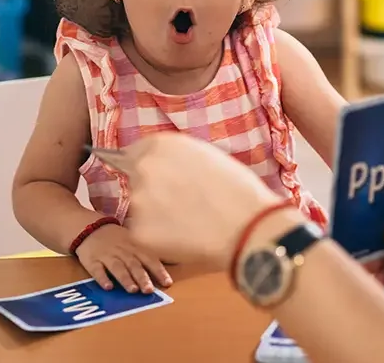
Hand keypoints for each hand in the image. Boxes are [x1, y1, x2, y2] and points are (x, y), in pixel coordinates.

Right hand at [74, 222, 172, 292]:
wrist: (89, 227)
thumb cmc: (115, 239)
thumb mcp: (131, 243)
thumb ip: (143, 256)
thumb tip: (161, 273)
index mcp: (134, 248)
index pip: (149, 259)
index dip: (159, 271)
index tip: (168, 283)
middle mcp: (122, 252)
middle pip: (133, 264)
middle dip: (142, 277)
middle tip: (149, 290)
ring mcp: (106, 256)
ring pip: (117, 268)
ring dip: (125, 279)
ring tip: (133, 290)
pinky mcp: (91, 261)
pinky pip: (97, 270)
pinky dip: (102, 278)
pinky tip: (108, 287)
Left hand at [94, 132, 282, 269]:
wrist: (247, 227)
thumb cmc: (239, 191)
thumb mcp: (208, 157)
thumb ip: (179, 158)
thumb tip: (169, 167)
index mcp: (162, 144)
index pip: (136, 152)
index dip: (152, 167)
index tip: (162, 179)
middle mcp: (144, 168)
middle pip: (137, 179)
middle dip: (153, 190)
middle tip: (181, 204)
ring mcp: (138, 201)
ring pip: (141, 208)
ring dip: (155, 215)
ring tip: (187, 223)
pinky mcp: (138, 232)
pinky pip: (144, 234)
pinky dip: (159, 238)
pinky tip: (183, 238)